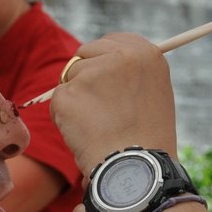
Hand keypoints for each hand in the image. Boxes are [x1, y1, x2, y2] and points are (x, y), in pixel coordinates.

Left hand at [51, 33, 176, 174]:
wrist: (137, 170)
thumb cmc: (147, 141)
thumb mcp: (153, 96)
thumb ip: (132, 74)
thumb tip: (102, 64)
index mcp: (147, 54)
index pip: (111, 40)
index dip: (102, 58)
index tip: (103, 78)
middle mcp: (122, 56)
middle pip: (85, 53)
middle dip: (84, 77)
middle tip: (100, 109)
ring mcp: (94, 73)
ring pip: (69, 78)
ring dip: (76, 99)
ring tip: (99, 127)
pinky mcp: (69, 92)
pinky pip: (58, 101)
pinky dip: (65, 119)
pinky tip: (86, 135)